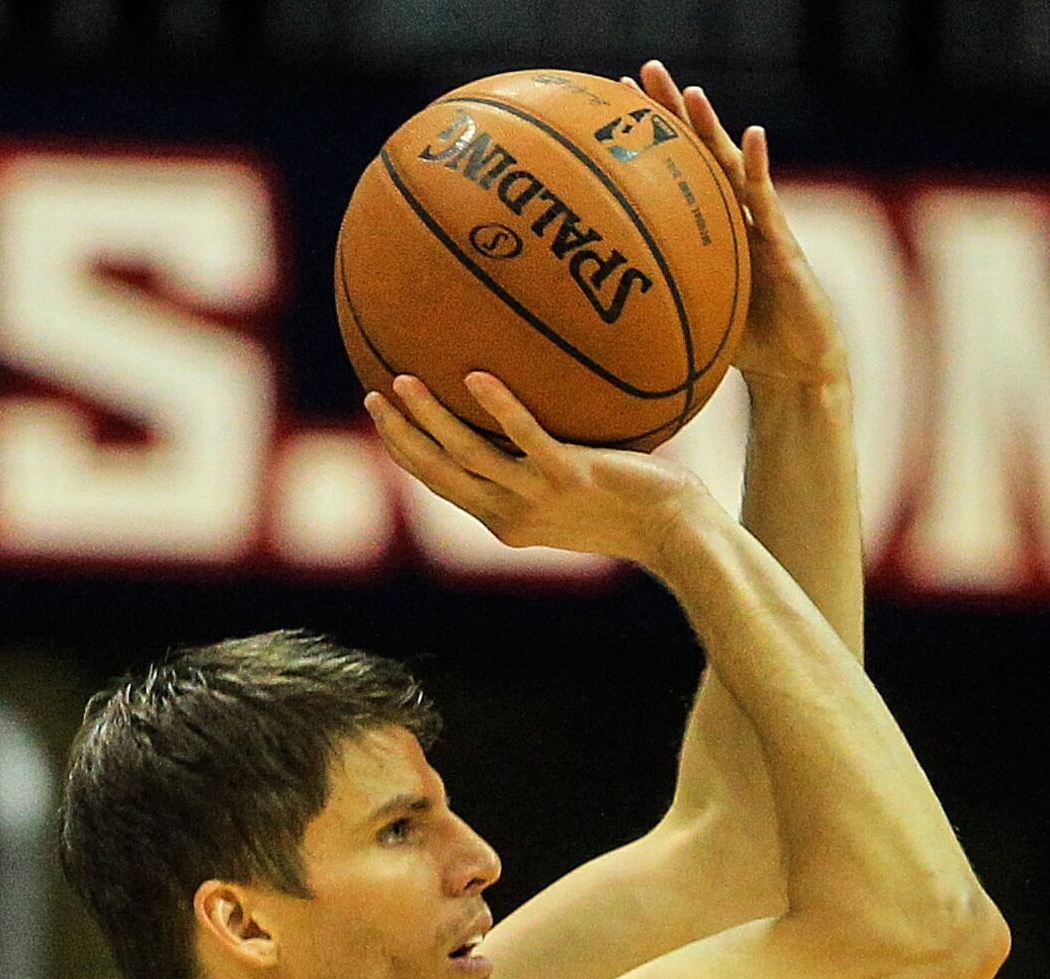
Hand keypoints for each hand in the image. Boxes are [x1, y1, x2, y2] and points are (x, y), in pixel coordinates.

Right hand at [364, 373, 713, 562]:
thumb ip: (539, 464)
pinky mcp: (571, 477)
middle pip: (438, 474)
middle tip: (374, 397)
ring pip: (467, 457)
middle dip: (400, 437)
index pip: (441, 485)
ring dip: (429, 419)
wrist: (676, 532)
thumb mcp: (572, 492)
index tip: (381, 416)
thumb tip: (522, 420)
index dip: (405, 452)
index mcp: (506, 521)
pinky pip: (526, 439)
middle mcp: (513, 515)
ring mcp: (539, 498)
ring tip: (403, 381)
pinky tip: (477, 376)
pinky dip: (499, 409)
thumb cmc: (631, 506)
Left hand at [636, 62, 845, 390]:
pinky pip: (768, 201)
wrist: (796, 372)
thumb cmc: (745, 344)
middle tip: (644, 70)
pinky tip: (754, 134)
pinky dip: (760, 167)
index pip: (672, 171)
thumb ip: (653, 302)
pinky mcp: (785, 245)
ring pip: (730, 166)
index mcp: (708, 226)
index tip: (614, 103)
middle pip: (697, 152)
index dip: (647, 137)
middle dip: (671, 110)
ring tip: (690, 91)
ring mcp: (760, 225)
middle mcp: (733, 215)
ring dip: (711, 127)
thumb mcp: (687, 318)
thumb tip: (590, 311)